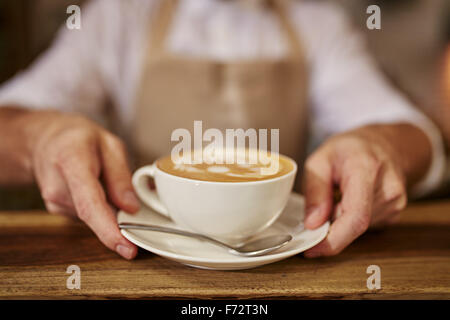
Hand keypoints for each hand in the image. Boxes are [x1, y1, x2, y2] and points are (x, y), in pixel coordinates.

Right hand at [22, 111, 139, 258]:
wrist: (43, 140)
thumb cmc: (79, 138)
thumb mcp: (109, 144)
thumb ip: (121, 176)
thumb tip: (132, 208)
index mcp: (72, 163)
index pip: (90, 204)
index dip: (109, 230)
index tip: (127, 248)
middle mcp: (58, 187)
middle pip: (95, 215)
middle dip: (117, 215)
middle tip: (126, 195)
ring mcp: (54, 202)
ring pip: (94, 217)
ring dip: (107, 206)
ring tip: (101, 178)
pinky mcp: (57, 211)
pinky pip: (88, 215)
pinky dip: (98, 206)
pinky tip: (92, 186)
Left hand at [302, 125, 415, 257]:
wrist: (384, 143)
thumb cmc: (350, 148)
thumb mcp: (320, 159)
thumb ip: (315, 190)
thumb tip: (312, 224)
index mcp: (366, 170)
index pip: (356, 217)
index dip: (333, 240)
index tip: (312, 249)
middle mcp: (387, 189)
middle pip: (353, 226)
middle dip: (329, 226)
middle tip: (318, 208)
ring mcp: (395, 203)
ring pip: (357, 228)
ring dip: (339, 220)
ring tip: (338, 193)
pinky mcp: (395, 213)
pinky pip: (365, 226)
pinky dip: (350, 218)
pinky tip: (350, 198)